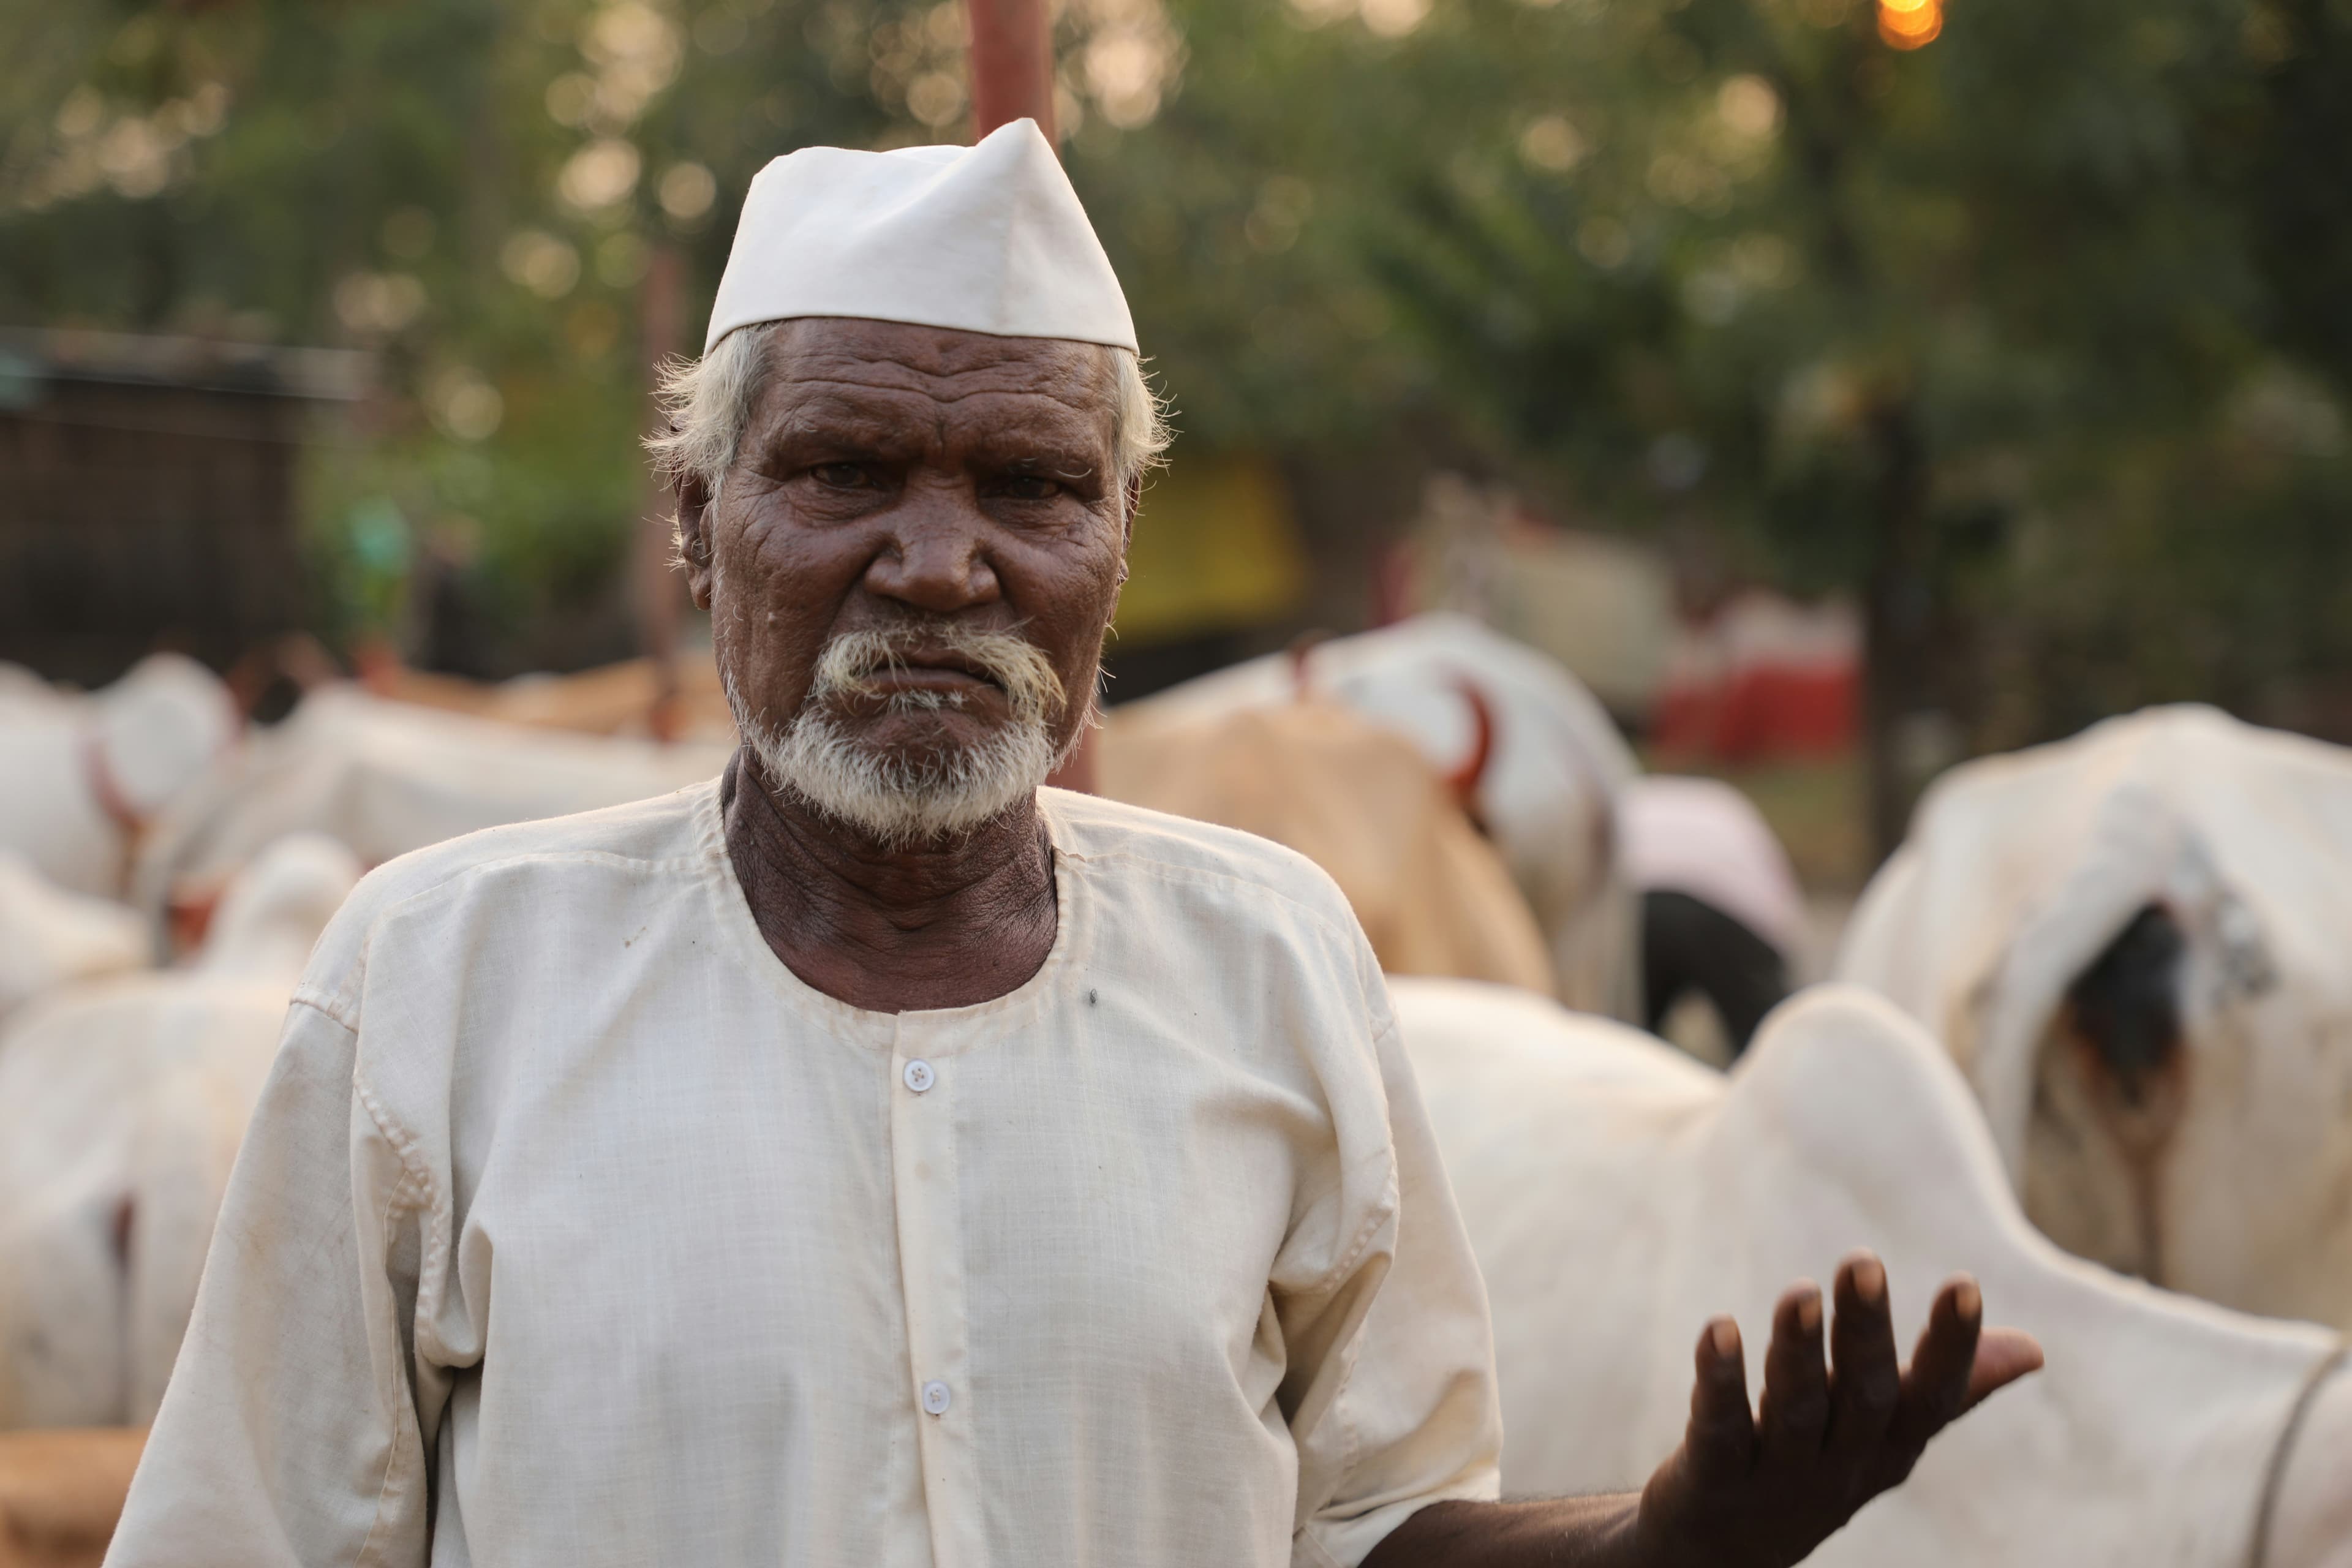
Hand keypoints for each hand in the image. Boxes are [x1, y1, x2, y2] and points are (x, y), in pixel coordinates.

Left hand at [1632, 1250, 2043, 1567]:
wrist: (1725, 1554)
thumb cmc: (1817, 1469)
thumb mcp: (1885, 1435)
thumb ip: (1949, 1389)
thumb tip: (2034, 1349)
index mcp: (1891, 1446)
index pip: (1933, 1398)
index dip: (1952, 1348)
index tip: (1965, 1283)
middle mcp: (1843, 1463)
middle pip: (1863, 1397)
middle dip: (1866, 1331)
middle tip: (1863, 1259)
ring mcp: (1780, 1477)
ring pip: (1795, 1412)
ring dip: (1798, 1351)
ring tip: (1799, 1291)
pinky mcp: (1715, 1479)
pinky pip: (1721, 1428)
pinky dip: (1721, 1381)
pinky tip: (1718, 1328)